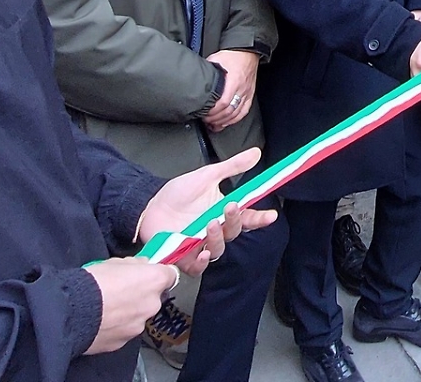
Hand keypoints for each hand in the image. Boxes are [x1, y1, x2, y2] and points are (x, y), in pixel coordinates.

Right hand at [84, 257, 179, 354]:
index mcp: (154, 281)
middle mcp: (152, 305)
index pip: (170, 275)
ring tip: (106, 308)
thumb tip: (142, 266)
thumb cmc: (92, 283)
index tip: (149, 274)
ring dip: (128, 312)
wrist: (71, 312)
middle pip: (154, 298)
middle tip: (120, 291)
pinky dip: (116, 326)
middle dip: (141, 294)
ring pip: (139, 316)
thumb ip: (135, 265)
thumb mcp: (115, 262)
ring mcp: (139, 326)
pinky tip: (101, 321)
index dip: (158, 274)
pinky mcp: (124, 342)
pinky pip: (124, 331)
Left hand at [137, 147, 276, 274]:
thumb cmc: (178, 193)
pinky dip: (202, 262)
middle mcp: (215, 230)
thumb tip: (255, 153)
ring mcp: (200, 244)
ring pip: (218, 249)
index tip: (270, 215)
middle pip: (234, 232)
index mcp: (223, 212)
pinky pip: (198, 267)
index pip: (247, 217)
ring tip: (211, 223)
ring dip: (218, 237)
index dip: (260, 218)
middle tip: (230, 207)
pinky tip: (202, 252)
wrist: (150, 205)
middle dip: (235, 221)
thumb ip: (232, 166)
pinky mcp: (184, 257)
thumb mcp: (207, 175)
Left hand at [202, 50, 259, 130]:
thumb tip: (193, 78)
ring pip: (236, 113)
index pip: (223, 102)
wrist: (247, 52)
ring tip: (213, 124)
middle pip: (229, 111)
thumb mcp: (215, 60)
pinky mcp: (250, 95)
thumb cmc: (232, 55)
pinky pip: (244, 111)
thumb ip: (207, 71)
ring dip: (224, 121)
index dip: (213, 112)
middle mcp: (241, 89)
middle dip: (216, 118)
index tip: (204, 113)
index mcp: (233, 81)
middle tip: (205, 120)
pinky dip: (234, 119)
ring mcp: (246, 93)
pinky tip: (226, 122)